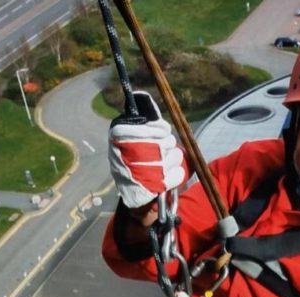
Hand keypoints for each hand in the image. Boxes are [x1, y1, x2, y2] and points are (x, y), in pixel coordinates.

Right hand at [108, 91, 188, 207]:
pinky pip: (179, 173)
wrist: (131, 197)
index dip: (160, 129)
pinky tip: (166, 178)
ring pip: (175, 155)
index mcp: (120, 135)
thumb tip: (142, 96)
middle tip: (158, 152)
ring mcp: (145, 168)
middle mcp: (132, 150)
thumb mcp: (127, 139)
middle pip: (167, 140)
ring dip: (171, 160)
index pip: (155, 126)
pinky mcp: (156, 185)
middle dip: (166, 146)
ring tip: (160, 166)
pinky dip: (176, 176)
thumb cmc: (131, 163)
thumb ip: (139, 122)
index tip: (162, 132)